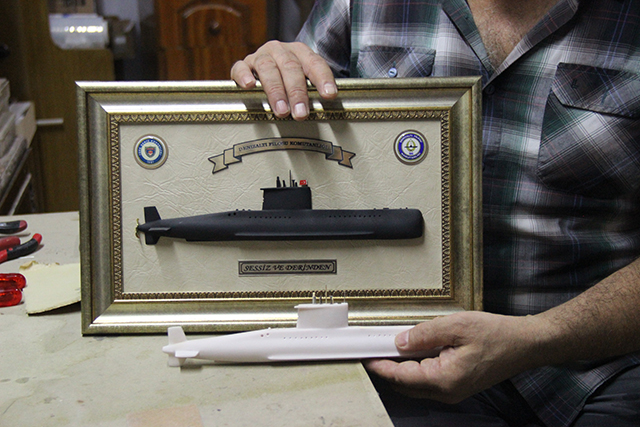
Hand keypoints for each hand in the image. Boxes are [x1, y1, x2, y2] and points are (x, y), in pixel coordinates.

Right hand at [230, 41, 337, 119]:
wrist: (263, 68)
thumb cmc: (288, 80)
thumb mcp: (303, 81)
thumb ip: (312, 91)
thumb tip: (326, 109)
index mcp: (300, 52)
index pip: (314, 63)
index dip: (322, 79)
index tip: (329, 95)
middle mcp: (280, 51)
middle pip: (291, 68)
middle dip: (297, 92)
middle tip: (301, 113)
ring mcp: (261, 56)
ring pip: (268, 69)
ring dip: (276, 91)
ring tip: (282, 111)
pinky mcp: (243, 64)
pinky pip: (241, 67)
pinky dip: (244, 75)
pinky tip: (249, 85)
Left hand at [364, 311, 541, 403]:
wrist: (525, 344)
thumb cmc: (498, 335)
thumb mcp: (457, 326)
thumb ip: (424, 334)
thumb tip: (400, 340)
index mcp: (445, 379)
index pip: (400, 377)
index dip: (379, 365)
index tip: (365, 355)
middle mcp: (447, 391)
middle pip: (404, 384)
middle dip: (386, 368)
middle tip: (373, 349)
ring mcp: (453, 390)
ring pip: (415, 383)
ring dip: (400, 368)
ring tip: (391, 346)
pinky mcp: (457, 384)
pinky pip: (428, 380)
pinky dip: (415, 367)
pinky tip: (414, 351)